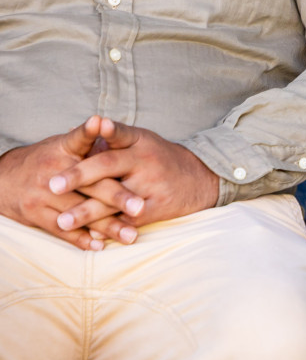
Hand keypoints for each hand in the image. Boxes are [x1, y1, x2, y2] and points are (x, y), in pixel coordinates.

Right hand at [0, 117, 145, 248]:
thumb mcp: (64, 145)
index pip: (79, 137)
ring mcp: (43, 194)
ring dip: (107, 226)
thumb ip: (88, 142)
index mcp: (63, 149)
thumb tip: (111, 127)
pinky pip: (61, 230)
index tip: (101, 122)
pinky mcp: (35, 214)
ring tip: (130, 235)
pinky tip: (100, 245)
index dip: (89, 130)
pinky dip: (82, 239)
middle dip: (118, 197)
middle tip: (141, 207)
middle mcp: (53, 171)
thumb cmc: (47, 159)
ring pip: (80, 213)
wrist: (5, 179)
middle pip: (90, 184)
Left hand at [46, 121, 218, 236]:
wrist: (199, 179)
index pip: (120, 133)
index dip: (108, 129)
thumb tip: (71, 132)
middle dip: (79, 176)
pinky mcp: (157, 208)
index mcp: (139, 141)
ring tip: (63, 221)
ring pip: (114, 199)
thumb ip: (110, 140)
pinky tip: (88, 236)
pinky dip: (108, 229)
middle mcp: (145, 160)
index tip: (96, 123)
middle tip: (52, 185)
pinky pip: (128, 220)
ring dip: (87, 211)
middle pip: (109, 166)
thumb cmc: (158, 159)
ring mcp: (151, 185)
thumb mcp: (141, 141)